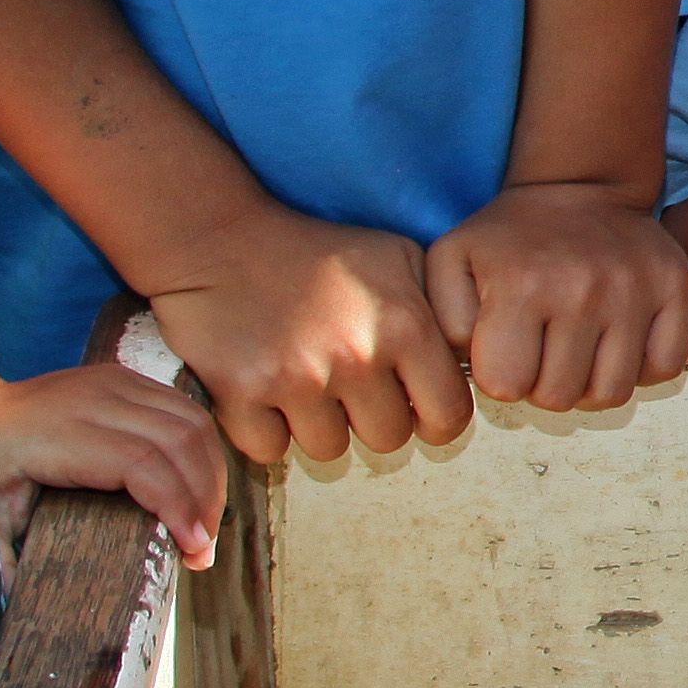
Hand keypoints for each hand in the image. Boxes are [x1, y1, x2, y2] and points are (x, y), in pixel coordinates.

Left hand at [0, 357, 225, 562]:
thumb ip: (9, 565)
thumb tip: (37, 613)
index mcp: (56, 433)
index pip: (141, 463)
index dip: (178, 506)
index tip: (193, 552)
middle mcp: (90, 398)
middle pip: (178, 440)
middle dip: (204, 498)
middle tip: (202, 551)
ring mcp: (112, 381)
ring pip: (191, 422)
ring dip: (211, 475)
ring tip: (204, 525)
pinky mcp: (126, 379)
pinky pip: (184, 410)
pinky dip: (203, 451)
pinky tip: (198, 489)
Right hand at [140, 209, 469, 466]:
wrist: (218, 237)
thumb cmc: (316, 251)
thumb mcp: (397, 258)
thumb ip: (440, 313)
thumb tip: (469, 367)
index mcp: (404, 325)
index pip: (449, 417)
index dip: (433, 416)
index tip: (412, 404)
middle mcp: (356, 357)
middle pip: (388, 440)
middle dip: (372, 419)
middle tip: (347, 384)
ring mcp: (296, 378)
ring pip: (330, 449)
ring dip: (319, 425)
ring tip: (304, 377)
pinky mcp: (240, 392)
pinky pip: (270, 450)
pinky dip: (266, 429)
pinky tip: (265, 387)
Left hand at [429, 182, 687, 413]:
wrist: (579, 185)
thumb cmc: (510, 237)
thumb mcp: (453, 260)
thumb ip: (443, 319)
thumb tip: (469, 364)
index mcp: (521, 285)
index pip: (507, 385)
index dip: (501, 377)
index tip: (506, 351)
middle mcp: (582, 290)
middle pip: (559, 398)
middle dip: (543, 384)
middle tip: (542, 352)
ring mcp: (634, 291)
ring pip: (611, 393)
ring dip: (589, 385)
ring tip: (577, 353)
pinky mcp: (674, 289)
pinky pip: (662, 368)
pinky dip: (639, 369)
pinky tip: (616, 344)